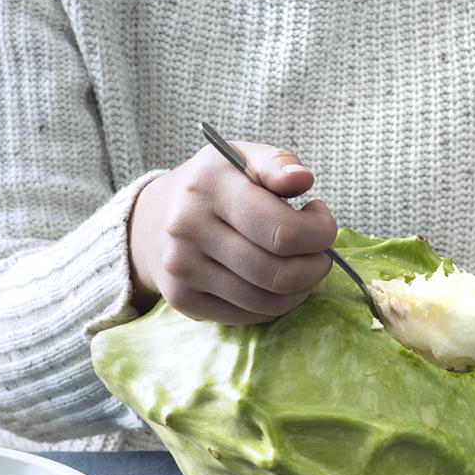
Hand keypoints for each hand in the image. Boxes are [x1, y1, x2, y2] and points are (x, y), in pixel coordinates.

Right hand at [128, 142, 336, 322]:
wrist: (152, 220)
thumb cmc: (214, 186)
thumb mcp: (242, 158)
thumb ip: (277, 162)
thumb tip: (302, 180)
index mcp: (209, 186)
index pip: (284, 232)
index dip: (319, 233)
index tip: (321, 220)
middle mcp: (188, 229)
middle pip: (279, 274)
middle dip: (316, 266)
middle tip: (319, 252)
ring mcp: (182, 270)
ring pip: (267, 302)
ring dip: (301, 289)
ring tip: (303, 267)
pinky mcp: (183, 301)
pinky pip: (249, 317)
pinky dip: (275, 305)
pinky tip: (276, 282)